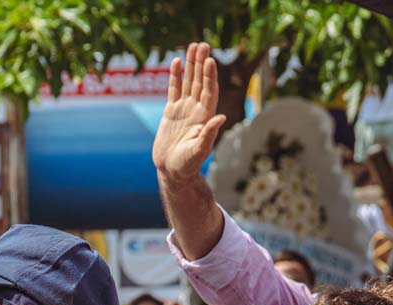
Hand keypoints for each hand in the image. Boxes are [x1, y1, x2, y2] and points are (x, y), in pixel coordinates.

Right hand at [152, 42, 227, 183]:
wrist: (172, 172)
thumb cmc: (187, 165)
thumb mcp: (199, 151)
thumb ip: (208, 134)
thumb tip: (221, 117)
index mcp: (205, 117)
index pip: (209, 91)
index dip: (210, 76)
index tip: (210, 60)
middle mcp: (196, 110)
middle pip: (200, 82)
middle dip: (201, 64)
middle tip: (202, 45)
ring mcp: (184, 109)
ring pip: (188, 82)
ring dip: (190, 65)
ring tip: (192, 46)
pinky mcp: (171, 113)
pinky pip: (174, 90)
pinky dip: (175, 76)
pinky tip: (176, 62)